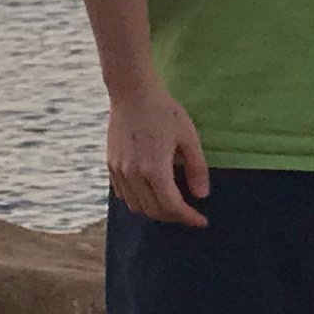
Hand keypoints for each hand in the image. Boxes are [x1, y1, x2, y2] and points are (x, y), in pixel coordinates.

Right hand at [106, 83, 211, 226]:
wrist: (132, 92)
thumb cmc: (163, 111)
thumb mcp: (188, 137)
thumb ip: (196, 168)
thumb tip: (202, 196)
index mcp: (154, 168)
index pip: (172, 206)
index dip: (188, 217)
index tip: (201, 221)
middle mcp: (133, 174)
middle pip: (154, 211)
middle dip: (174, 217)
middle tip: (190, 214)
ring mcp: (119, 171)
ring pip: (136, 206)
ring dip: (155, 212)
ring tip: (172, 207)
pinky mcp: (111, 165)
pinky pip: (123, 195)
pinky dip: (139, 202)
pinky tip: (151, 195)